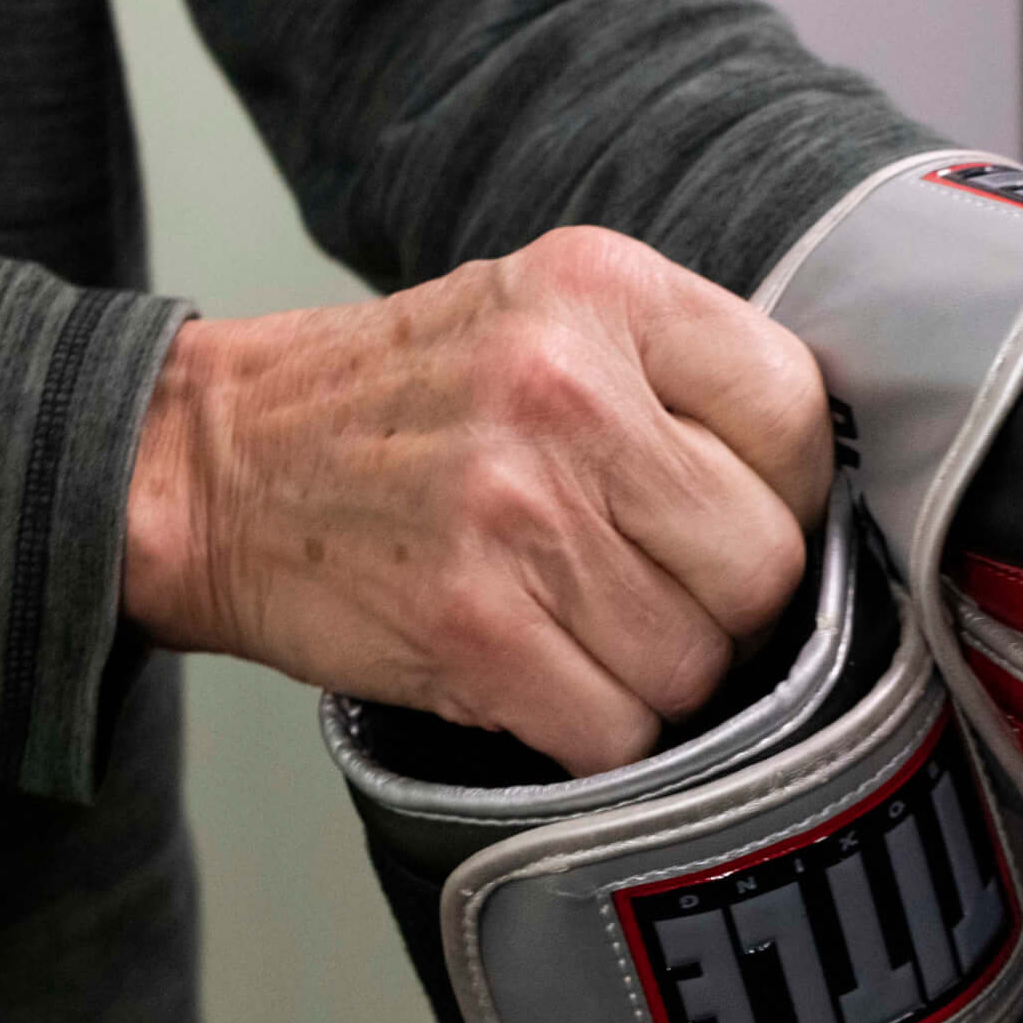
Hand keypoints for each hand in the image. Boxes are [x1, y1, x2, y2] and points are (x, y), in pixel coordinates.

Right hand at [123, 226, 830, 775]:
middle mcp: (568, 389)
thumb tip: (815, 495)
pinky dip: (593, 733)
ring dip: (652, 675)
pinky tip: (538, 677)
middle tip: (647, 587)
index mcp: (602, 290)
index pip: (796, 413)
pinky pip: (620, 732)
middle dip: (724, 603)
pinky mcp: (474, 629)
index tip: (723, 512)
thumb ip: (675, 376)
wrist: (207, 464)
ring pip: (698, 662)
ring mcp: (519, 514)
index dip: (783, 491)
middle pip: (763, 561)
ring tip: (574, 624)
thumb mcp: (539, 317)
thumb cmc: (396, 407)